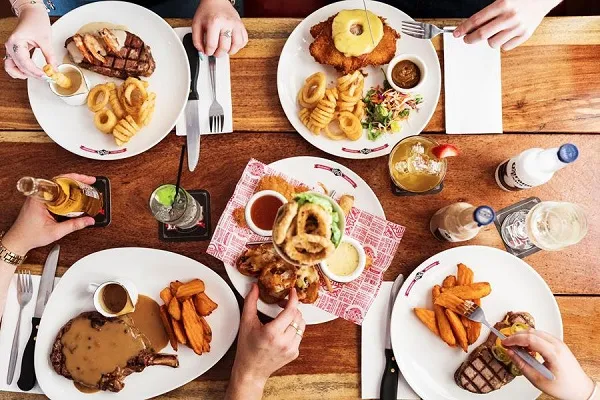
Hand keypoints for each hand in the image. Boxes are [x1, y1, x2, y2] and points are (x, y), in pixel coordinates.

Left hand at [2, 174, 95, 254]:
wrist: (18, 240)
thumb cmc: (29, 235)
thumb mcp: (55, 232)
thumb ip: (74, 225)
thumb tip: (88, 221)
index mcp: (40, 198)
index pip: (59, 181)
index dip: (75, 178)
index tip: (87, 180)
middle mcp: (38, 195)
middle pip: (60, 181)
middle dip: (77, 180)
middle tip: (90, 182)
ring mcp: (39, 197)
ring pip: (58, 186)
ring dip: (71, 185)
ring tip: (84, 186)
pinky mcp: (40, 201)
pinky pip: (55, 192)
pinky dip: (66, 192)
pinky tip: (74, 195)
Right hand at [4, 5, 54, 78]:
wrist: (32, 13)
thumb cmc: (36, 21)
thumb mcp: (46, 39)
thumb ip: (50, 56)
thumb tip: (54, 69)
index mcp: (16, 42)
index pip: (25, 63)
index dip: (36, 72)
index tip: (46, 76)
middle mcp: (11, 47)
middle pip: (19, 67)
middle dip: (33, 74)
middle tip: (47, 77)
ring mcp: (11, 49)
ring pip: (12, 68)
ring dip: (24, 74)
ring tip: (38, 75)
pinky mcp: (15, 51)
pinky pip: (14, 65)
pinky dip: (21, 70)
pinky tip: (31, 72)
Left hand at [192, 0, 247, 56]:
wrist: (216, 0)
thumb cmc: (207, 11)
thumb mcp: (196, 24)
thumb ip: (196, 39)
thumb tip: (202, 51)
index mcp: (214, 22)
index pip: (212, 45)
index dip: (209, 52)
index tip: (208, 52)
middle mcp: (227, 23)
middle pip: (224, 47)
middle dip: (218, 54)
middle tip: (215, 53)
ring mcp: (236, 24)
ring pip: (236, 45)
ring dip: (230, 51)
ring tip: (225, 49)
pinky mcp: (241, 25)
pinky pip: (244, 40)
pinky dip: (239, 46)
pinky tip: (232, 44)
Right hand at [226, 284, 304, 398]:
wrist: (251, 371)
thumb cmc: (246, 347)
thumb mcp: (246, 323)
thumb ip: (250, 302)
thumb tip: (255, 286)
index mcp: (272, 333)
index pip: (291, 311)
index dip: (293, 299)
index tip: (292, 291)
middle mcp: (284, 342)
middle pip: (298, 316)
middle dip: (292, 307)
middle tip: (282, 304)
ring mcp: (291, 349)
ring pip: (301, 325)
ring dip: (295, 318)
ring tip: (284, 316)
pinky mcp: (295, 353)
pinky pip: (299, 335)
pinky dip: (294, 329)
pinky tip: (283, 330)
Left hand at [454, 0, 560, 49]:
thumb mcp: (502, 0)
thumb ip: (487, 12)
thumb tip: (470, 26)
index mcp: (502, 4)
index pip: (476, 20)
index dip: (463, 28)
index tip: (456, 33)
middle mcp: (509, 16)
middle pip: (481, 34)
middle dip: (470, 39)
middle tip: (467, 39)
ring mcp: (518, 27)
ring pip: (492, 43)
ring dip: (489, 40)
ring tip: (492, 33)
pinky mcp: (525, 35)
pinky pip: (505, 47)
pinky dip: (502, 43)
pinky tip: (504, 35)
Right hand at [502, 329, 595, 399]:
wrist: (580, 389)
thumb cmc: (563, 387)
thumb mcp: (538, 380)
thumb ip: (522, 365)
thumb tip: (511, 353)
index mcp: (553, 353)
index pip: (529, 338)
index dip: (514, 339)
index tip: (504, 342)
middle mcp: (557, 345)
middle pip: (532, 332)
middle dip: (517, 336)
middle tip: (507, 343)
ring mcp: (559, 343)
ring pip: (536, 332)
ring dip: (524, 337)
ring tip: (517, 347)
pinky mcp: (559, 344)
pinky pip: (541, 336)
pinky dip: (531, 339)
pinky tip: (527, 348)